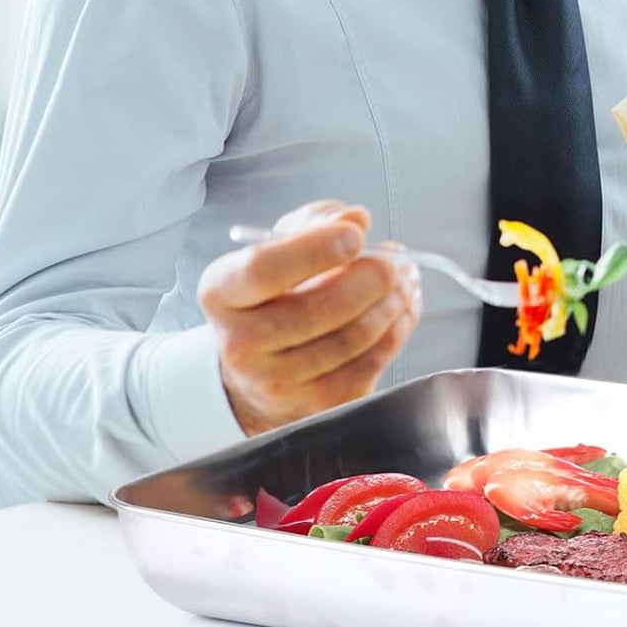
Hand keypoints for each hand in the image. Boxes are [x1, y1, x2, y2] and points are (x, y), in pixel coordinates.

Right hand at [198, 200, 421, 435]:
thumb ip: (317, 221)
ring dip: (392, 302)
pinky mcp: (313, 406)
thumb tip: (354, 220)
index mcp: (222, 292)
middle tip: (397, 260)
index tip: (355, 235)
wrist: (261, 364)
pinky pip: (369, 364)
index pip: (263, 270)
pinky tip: (403, 308)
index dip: (314, 250)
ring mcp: (275, 382)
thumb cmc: (276, 290)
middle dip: (372, 278)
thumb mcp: (283, 243)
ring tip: (405, 279)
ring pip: (351, 338)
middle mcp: (240, 344)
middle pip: (318, 309)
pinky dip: (396, 330)